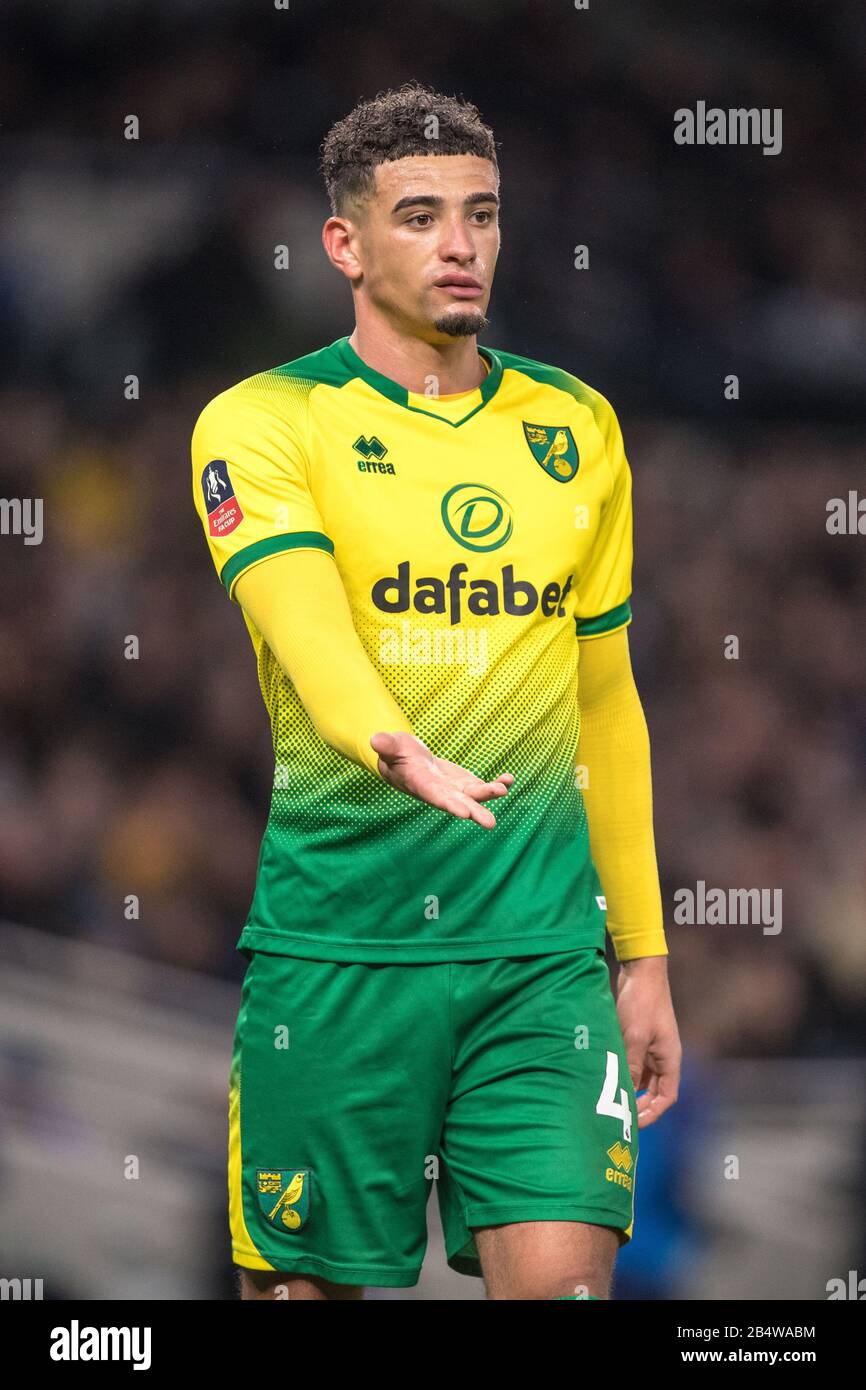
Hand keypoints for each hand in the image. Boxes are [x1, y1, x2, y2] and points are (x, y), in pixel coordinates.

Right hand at [369, 731, 513, 827]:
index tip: (464, 812)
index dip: (449, 804)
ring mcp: (455, 790)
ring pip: (474, 795)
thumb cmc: (395, 753)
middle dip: (474, 811)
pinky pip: (483, 786)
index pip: (435, 797)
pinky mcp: (465, 784)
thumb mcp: (390, 746)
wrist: (406, 760)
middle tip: (490, 823)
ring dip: (490, 793)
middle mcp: (440, 792)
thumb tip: (375, 739)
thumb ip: (386, 745)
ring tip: (503, 788)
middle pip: (458, 803)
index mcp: (421, 786)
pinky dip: (497, 783)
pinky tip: (509, 779)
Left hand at [615, 955, 680, 1128]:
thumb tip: (626, 1092)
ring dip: (631, 1091)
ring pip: (643, 1079)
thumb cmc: (642, 1002)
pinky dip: (625, 1074)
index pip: (667, 1097)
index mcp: (670, 1059)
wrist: (641, 971)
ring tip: (612, 1102)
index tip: (634, 1124)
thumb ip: (631, 1065)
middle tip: (619, 1118)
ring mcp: (652, 1048)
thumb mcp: (635, 1036)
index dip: (653, 1113)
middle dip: (640, 1106)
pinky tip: (609, 1079)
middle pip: (655, 1092)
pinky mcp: (640, 1039)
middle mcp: (663, 1057)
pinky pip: (635, 1065)